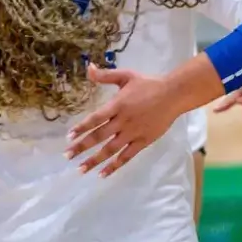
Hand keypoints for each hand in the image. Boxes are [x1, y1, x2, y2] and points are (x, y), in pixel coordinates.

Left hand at [66, 64, 190, 175]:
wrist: (173, 95)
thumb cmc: (149, 84)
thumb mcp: (126, 76)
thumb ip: (105, 75)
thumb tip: (88, 68)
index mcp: (117, 105)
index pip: (95, 119)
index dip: (81, 128)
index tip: (69, 136)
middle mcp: (123, 121)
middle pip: (99, 136)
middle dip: (82, 147)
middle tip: (68, 155)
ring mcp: (133, 133)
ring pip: (110, 149)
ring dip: (95, 160)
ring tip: (81, 169)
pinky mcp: (143, 142)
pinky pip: (126, 156)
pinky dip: (114, 165)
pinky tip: (103, 173)